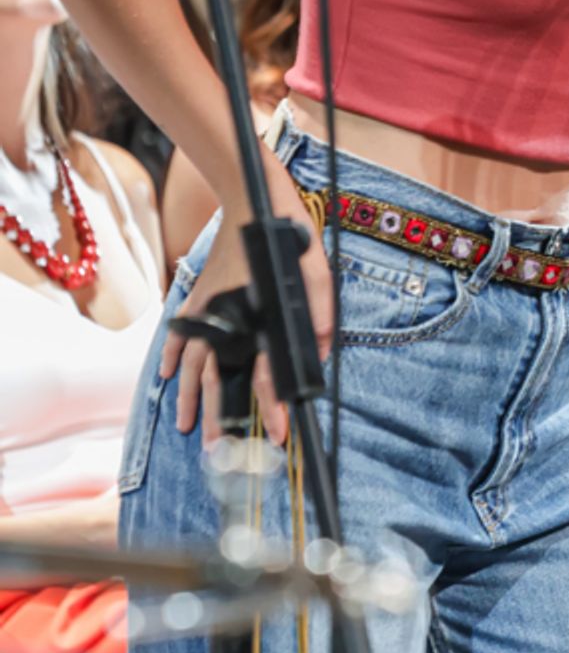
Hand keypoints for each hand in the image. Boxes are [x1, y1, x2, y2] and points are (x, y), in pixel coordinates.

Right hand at [161, 154, 333, 447]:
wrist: (252, 201)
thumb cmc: (289, 238)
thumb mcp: (318, 275)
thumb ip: (320, 318)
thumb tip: (318, 355)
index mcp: (260, 321)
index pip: (264, 378)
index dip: (271, 410)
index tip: (276, 437)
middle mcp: (229, 322)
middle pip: (218, 382)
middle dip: (220, 420)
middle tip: (220, 452)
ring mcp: (209, 310)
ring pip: (191, 366)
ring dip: (188, 398)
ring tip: (186, 427)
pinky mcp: (200, 296)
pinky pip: (179, 333)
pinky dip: (170, 356)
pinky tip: (163, 375)